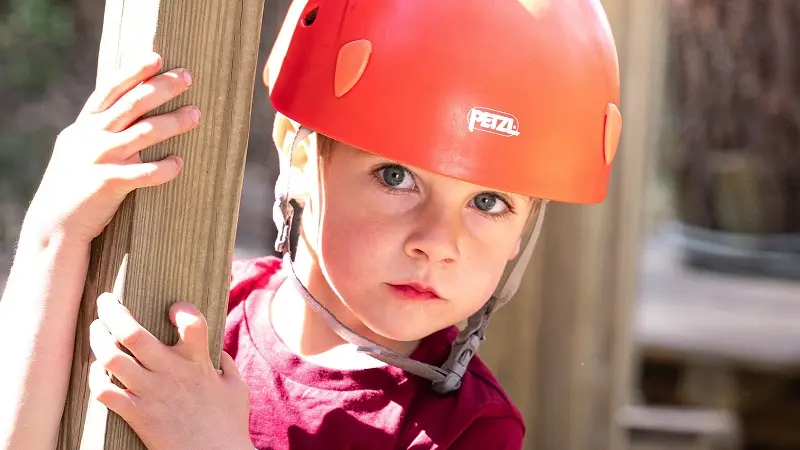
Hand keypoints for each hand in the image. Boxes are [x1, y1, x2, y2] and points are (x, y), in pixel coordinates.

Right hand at [24, 52, 199, 244]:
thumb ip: (101, 130)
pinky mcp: (107, 184)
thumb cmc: (76, 185)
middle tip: (188, 78)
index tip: (158, 58)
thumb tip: (129, 110)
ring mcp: (99, 159)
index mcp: (85, 126)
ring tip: (196, 115)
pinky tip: (179, 164)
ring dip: (173, 122)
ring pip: (144, 133)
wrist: (55, 224)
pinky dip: (164, 168)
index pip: (111, 90)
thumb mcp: (79, 149)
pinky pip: (143, 173)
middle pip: (132, 104)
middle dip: (162, 87)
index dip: (134, 72)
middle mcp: (91, 137)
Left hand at [88, 294, 251, 449]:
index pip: (191, 322)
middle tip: (105, 301)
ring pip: (111, 357)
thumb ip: (227, 365)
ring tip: (96, 330)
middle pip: (132, 333)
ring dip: (98, 339)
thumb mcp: (236, 388)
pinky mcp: (137, 415)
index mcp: (199, 361)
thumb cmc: (229, 426)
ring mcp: (151, 393)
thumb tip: (219, 352)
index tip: (172, 308)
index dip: (181, 309)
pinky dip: (95, 377)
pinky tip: (96, 371)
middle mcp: (171, 372)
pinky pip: (104, 390)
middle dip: (113, 311)